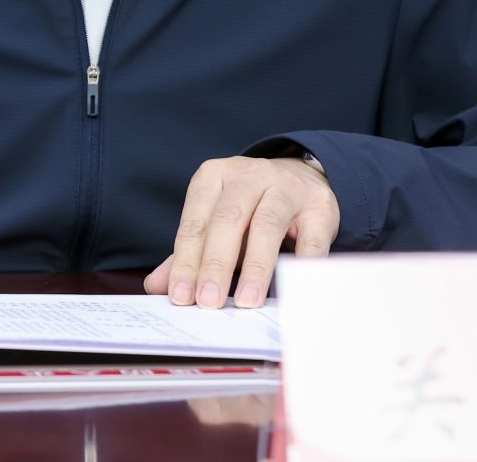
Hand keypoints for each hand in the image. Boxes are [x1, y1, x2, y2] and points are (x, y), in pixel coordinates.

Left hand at [142, 155, 336, 308]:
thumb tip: (158, 286)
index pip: (195, 222)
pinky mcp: (319, 207)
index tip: (181, 297)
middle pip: (228, 220)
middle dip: (216, 264)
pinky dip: (301, 266)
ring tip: (246, 301)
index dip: (186, 261)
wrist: (301, 179)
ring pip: (267, 224)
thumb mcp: (215, 222)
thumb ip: (189, 253)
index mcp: (214, 176)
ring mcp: (286, 187)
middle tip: (208, 301)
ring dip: (255, 266)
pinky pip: (311, 239)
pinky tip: (292, 292)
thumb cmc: (249, 208)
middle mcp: (249, 175)